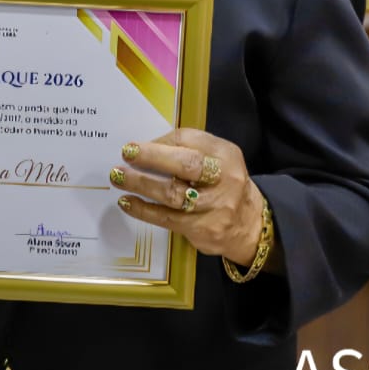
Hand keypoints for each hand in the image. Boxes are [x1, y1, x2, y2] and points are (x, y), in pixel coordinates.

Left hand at [110, 129, 266, 264]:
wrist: (249, 226)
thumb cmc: (223, 185)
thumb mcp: (217, 159)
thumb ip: (188, 150)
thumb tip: (147, 147)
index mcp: (225, 155)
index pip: (190, 140)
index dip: (160, 142)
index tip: (136, 145)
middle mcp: (224, 179)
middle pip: (187, 164)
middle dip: (152, 157)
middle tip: (127, 153)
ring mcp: (214, 207)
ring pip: (173, 193)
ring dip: (141, 184)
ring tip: (118, 177)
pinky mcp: (202, 230)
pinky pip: (167, 218)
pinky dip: (143, 209)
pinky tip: (127, 202)